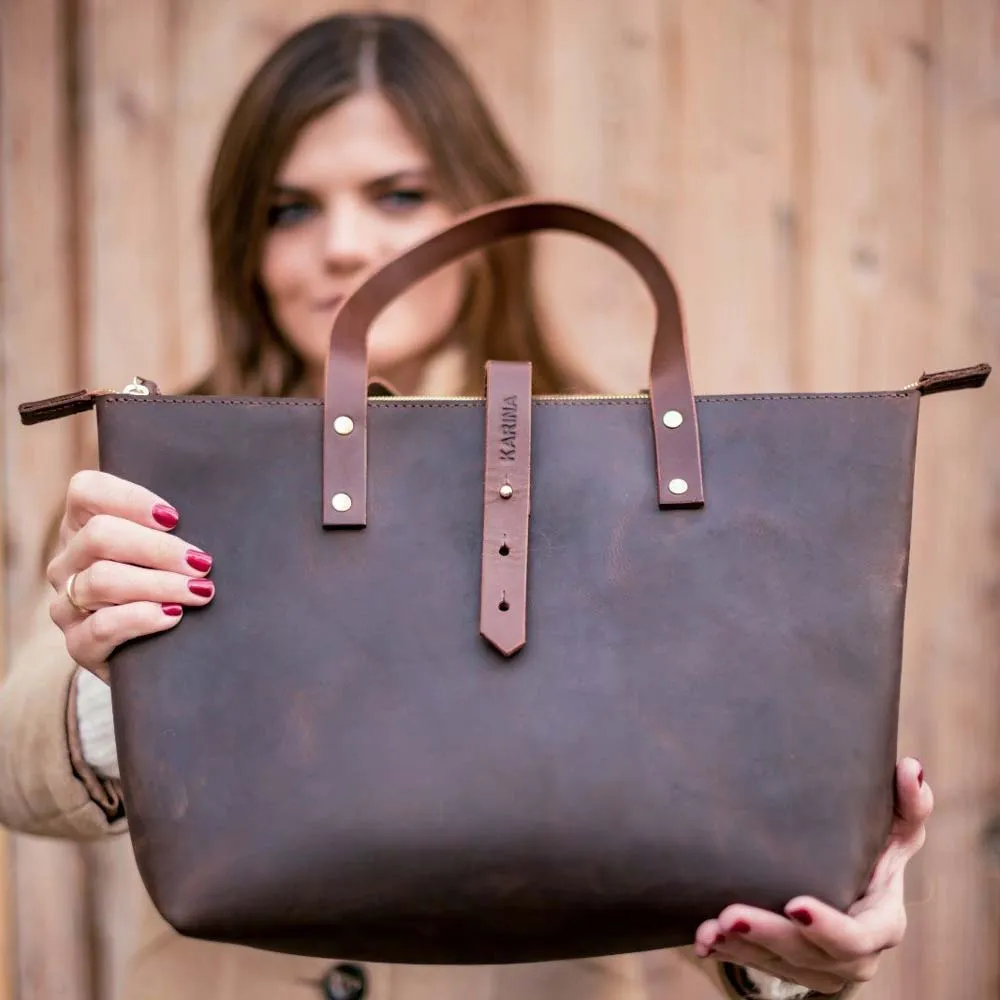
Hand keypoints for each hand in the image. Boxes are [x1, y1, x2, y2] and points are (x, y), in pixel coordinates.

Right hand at [46, 471, 214, 681]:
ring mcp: (67, 604)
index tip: (174, 517)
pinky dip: (141, 618)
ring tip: (200, 591)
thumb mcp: (167, 549)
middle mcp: (69, 561)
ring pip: (101, 580)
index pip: (86, 490)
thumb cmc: (173, 584)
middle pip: (100, 535)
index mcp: (84, 525)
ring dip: (159, 583)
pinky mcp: (78, 645)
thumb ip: (172, 527)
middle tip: (201, 562)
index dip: (129, 498)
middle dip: (158, 548)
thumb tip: (211, 509)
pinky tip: (173, 615)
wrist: (161, 654)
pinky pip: (101, 627)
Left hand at [694, 758, 931, 994]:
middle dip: (769, 935)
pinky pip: (758, 967)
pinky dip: (730, 954)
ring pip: (778, 966)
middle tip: (730, 915)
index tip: (795, 904)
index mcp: (881, 922)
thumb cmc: (877, 849)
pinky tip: (703, 940)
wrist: (855, 888)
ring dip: (742, 948)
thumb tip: (910, 768)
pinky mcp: (791, 970)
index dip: (828, 926)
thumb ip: (909, 804)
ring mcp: (821, 968)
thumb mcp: (898, 830)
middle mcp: (854, 956)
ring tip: (707, 929)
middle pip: (809, 954)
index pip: (858, 935)